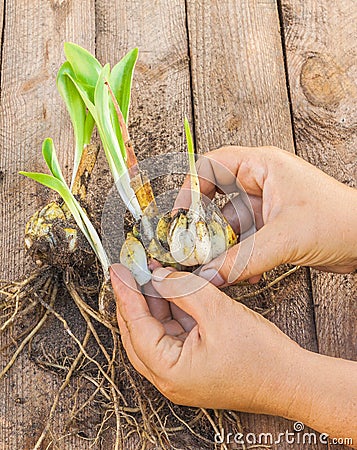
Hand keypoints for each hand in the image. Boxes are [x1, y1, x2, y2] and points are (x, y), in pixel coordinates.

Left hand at [111, 263, 302, 412]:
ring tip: (153, 273)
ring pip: (156, 331)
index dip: (125, 293)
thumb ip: (183, 290)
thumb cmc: (261, 358)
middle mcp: (169, 377)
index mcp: (169, 371)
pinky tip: (173, 290)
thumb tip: (159, 276)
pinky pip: (174, 334)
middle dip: (136, 297)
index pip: (136, 326)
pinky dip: (171, 311)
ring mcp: (181, 373)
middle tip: (131, 269)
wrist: (291, 380)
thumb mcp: (218, 312)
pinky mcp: (193, 365)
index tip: (117, 270)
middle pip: (139, 331)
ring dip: (154, 302)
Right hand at [174, 146, 356, 284]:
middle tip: (191, 246)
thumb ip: (243, 259)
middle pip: (214, 197)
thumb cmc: (340, 220)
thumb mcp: (285, 238)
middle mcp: (260, 182)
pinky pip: (243, 240)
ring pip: (228, 224)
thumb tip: (208, 275)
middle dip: (202, 225)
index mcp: (262, 165)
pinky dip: (238, 256)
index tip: (180, 215)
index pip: (211, 165)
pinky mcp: (271, 226)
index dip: (190, 187)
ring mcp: (265, 205)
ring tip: (214, 268)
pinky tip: (242, 273)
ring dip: (221, 247)